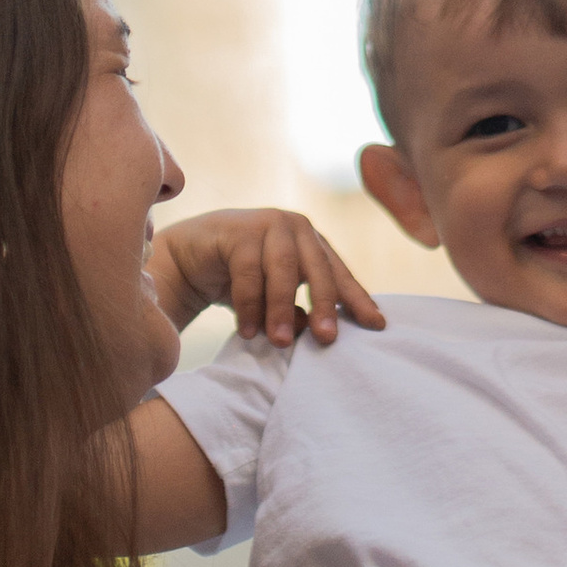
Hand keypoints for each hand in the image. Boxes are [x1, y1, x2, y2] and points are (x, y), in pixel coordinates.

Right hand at [152, 208, 385, 349]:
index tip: (376, 326)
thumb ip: (296, 311)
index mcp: (312, 242)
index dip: (357, 299)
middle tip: (327, 340)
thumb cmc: (239, 279)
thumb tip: (313, 332)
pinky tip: (246, 331)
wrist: (190, 259)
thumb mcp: (273, 299)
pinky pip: (248, 272)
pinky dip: (248, 304)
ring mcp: (267, 223)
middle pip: (319, 269)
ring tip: (277, 342)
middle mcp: (295, 228)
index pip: (340, 273)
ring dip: (280, 308)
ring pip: (283, 270)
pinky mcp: (238, 229)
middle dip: (325, 305)